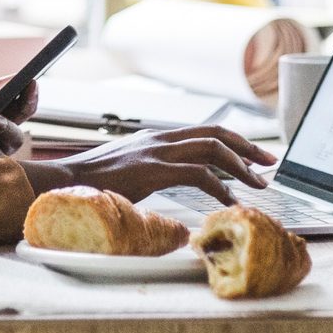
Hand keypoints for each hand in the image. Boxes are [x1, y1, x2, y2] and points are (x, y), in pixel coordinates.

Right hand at [17, 125, 277, 204]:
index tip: (254, 154)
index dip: (233, 141)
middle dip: (247, 147)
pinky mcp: (153, 169)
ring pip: (212, 150)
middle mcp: (159, 138)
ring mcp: (156, 151)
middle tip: (270, 163)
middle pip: (215, 133)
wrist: (62, 183)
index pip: (203, 131)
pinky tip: (230, 201)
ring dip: (241, 166)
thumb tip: (168, 182)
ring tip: (259, 184)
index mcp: (154, 137)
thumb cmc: (90, 184)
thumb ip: (149, 170)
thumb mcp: (126, 171)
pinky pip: (198, 174)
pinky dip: (220, 187)